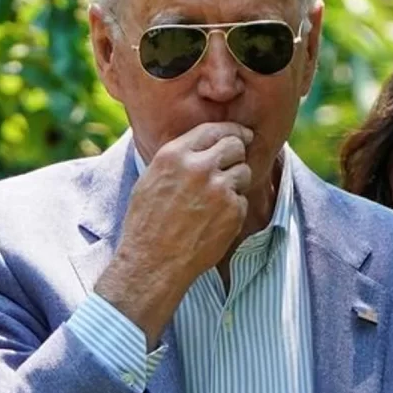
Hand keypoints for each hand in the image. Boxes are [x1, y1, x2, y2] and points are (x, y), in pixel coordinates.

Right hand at [95, 122, 252, 345]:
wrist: (153, 262)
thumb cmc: (148, 223)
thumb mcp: (152, 178)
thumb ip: (179, 158)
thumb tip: (204, 143)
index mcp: (175, 155)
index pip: (214, 130)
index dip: (232, 131)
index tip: (242, 135)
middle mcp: (199, 167)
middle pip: (235, 146)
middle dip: (237, 154)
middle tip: (232, 167)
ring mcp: (219, 188)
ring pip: (244, 172)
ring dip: (236, 183)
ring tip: (215, 202)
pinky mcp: (233, 210)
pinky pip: (243, 199)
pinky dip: (234, 208)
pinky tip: (214, 220)